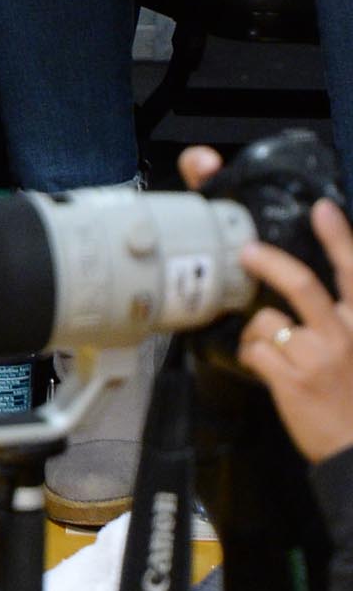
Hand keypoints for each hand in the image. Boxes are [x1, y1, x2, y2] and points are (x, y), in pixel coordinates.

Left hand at [179, 145, 352, 464]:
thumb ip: (337, 323)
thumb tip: (300, 304)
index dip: (340, 240)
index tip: (323, 210)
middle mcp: (343, 336)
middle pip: (302, 285)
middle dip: (270, 262)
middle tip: (247, 251)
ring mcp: (316, 358)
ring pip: (265, 321)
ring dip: (256, 332)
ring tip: (266, 349)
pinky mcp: (291, 380)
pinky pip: (253, 350)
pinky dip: (249, 355)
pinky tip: (260, 368)